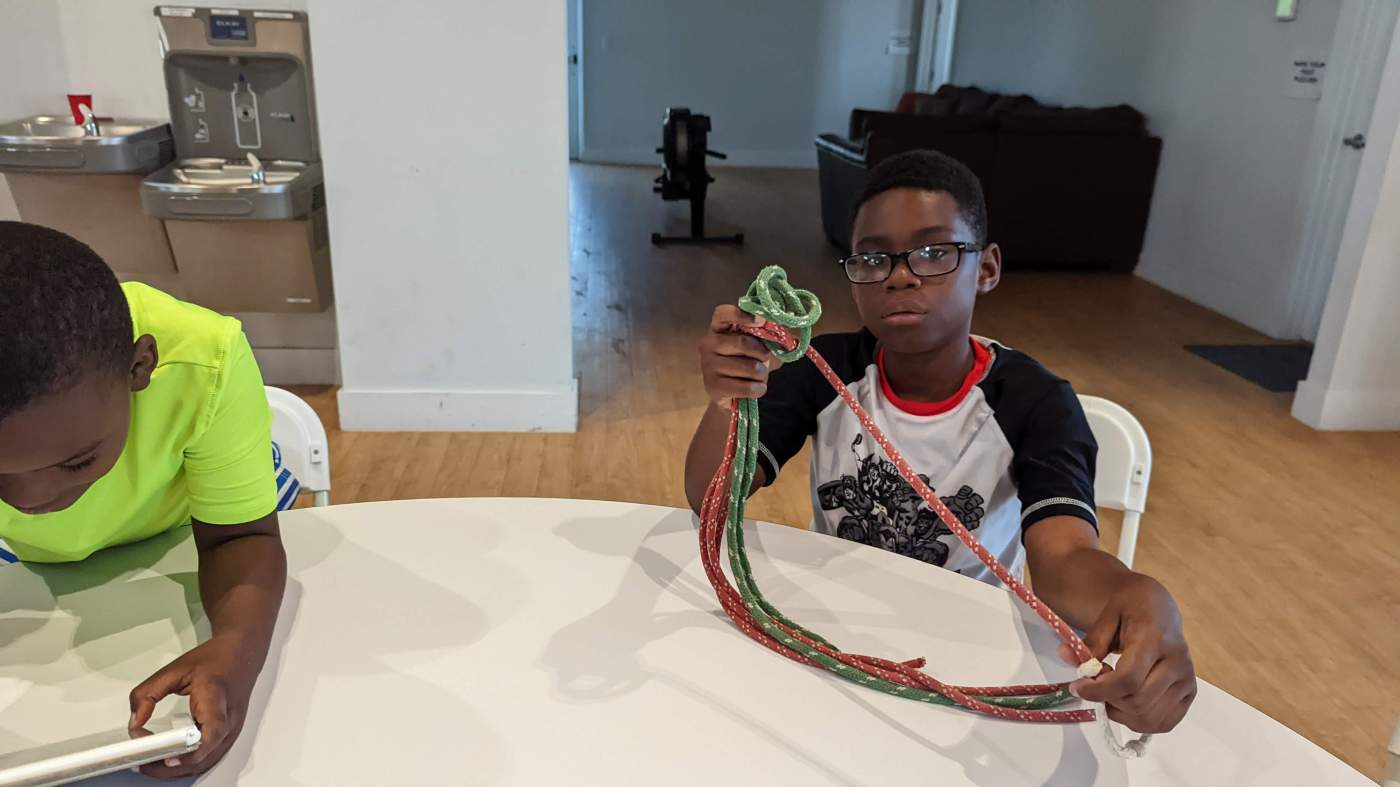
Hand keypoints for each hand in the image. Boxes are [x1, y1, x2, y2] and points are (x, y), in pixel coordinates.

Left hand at [129, 637, 253, 778]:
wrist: (242, 653)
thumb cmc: (215, 660)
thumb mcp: (174, 670)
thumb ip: (148, 694)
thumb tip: (134, 722)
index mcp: (217, 698)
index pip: (212, 732)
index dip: (192, 750)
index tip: (169, 757)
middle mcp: (229, 719)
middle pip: (204, 757)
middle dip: (171, 767)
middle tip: (144, 765)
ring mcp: (231, 730)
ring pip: (206, 763)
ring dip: (178, 769)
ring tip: (151, 765)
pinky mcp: (228, 735)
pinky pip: (208, 758)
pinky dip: (188, 764)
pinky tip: (170, 761)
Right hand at [698, 305, 775, 405]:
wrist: (730, 394)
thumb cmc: (744, 363)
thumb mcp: (752, 345)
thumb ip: (760, 334)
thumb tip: (778, 328)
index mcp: (717, 328)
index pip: (723, 314)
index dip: (742, 315)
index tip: (761, 321)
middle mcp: (708, 344)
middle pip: (743, 342)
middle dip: (762, 353)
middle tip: (764, 360)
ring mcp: (708, 366)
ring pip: (750, 368)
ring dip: (762, 374)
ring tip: (757, 377)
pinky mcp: (713, 387)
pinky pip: (747, 387)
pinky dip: (759, 389)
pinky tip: (756, 388)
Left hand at [1061, 574, 1196, 733]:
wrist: (1160, 607)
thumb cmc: (1132, 609)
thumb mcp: (1107, 618)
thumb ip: (1090, 643)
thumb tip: (1065, 655)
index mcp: (1154, 639)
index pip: (1128, 679)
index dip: (1098, 690)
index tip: (1077, 686)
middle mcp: (1177, 662)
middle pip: (1137, 702)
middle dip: (1107, 700)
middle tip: (1094, 684)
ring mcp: (1186, 680)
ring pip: (1149, 718)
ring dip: (1121, 713)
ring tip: (1110, 692)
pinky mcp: (1189, 693)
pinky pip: (1163, 723)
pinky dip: (1138, 721)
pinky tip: (1125, 703)